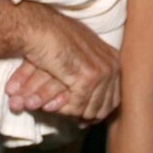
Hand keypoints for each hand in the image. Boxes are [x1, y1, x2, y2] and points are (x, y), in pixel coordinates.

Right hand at [9, 4, 120, 120]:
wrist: (38, 28)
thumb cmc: (51, 39)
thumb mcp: (75, 57)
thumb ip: (85, 76)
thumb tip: (88, 105)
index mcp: (112, 58)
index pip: (114, 94)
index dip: (99, 109)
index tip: (86, 119)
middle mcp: (112, 64)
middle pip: (107, 105)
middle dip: (91, 116)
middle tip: (79, 124)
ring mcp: (102, 71)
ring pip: (92, 108)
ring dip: (74, 113)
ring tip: (66, 116)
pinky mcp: (88, 79)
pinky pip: (78, 106)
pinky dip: (64, 108)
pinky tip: (51, 105)